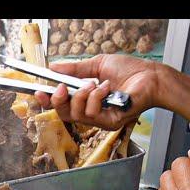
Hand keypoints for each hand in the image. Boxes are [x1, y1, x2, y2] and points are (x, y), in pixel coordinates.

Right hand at [34, 54, 161, 129]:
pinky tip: (107, 88)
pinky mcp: (110, 123)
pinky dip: (96, 97)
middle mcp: (92, 113)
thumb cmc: (129, 71)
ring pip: (77, 115)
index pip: (62, 106)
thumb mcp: (96, 65)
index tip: (39, 92)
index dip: (48, 101)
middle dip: (59, 101)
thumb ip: (74, 69)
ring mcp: (101, 120)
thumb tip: (53, 68)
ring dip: (82, 96)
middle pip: (64, 115)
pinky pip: (93, 114)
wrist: (151, 77)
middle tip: (61, 87)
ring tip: (94, 83)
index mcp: (86, 100)